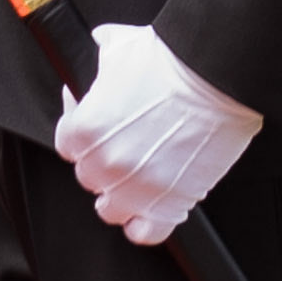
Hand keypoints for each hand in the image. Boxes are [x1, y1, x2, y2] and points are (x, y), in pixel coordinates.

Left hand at [54, 17, 257, 243]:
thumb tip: (94, 53)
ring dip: (120, 195)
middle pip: (89, 176)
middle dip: (102, 161)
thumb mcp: (117, 47)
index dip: (82, 132)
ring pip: (110, 208)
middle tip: (126, 145)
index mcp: (84, 130)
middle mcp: (104, 164)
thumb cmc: (168, 61)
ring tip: (136, 179)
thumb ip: (97, 60)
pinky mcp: (170, 204)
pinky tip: (149, 212)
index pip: (67, 144)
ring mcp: (136, 188)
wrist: (214, 76)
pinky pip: (146, 233)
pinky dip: (145, 226)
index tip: (98, 126)